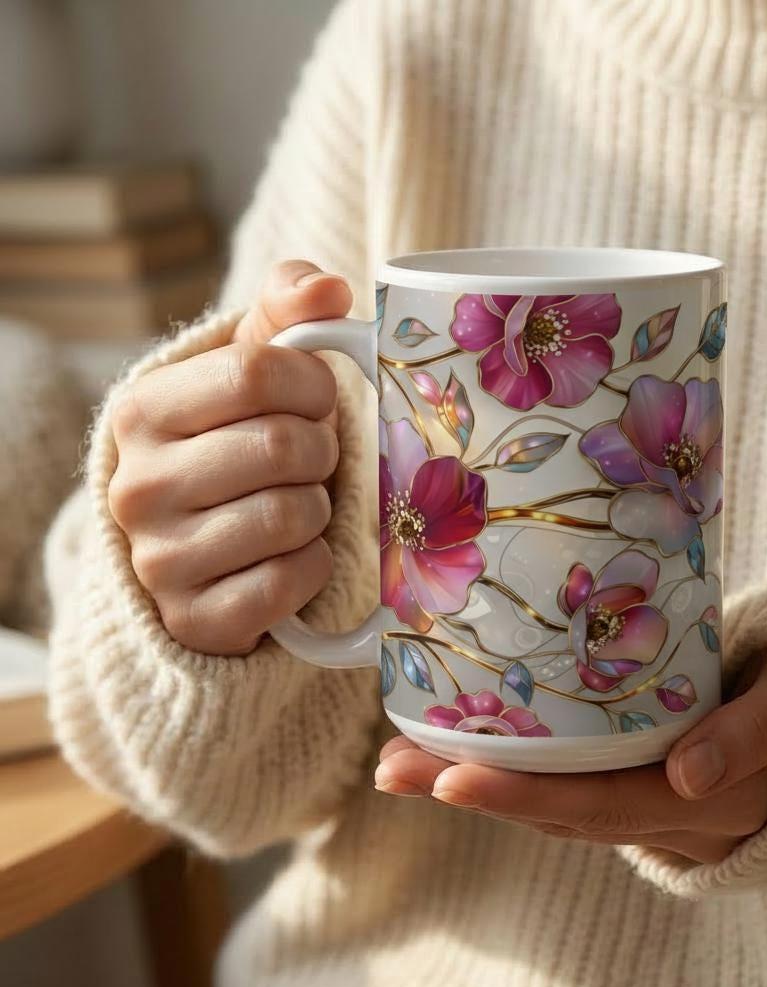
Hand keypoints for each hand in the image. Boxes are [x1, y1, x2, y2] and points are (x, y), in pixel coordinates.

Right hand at [108, 260, 352, 654]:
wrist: (202, 548)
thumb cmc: (238, 444)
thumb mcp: (250, 370)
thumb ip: (287, 313)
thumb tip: (331, 289)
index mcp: (143, 411)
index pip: (259, 372)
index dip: (312, 385)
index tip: (314, 401)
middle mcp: (137, 486)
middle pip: (284, 446)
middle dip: (320, 451)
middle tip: (309, 460)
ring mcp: (160, 560)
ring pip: (293, 516)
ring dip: (319, 509)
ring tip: (296, 504)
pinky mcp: (196, 619)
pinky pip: (292, 581)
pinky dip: (312, 565)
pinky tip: (290, 555)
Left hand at [375, 649, 766, 861]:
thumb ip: (753, 729)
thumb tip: (690, 773)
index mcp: (710, 798)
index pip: (600, 804)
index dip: (523, 794)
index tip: (450, 775)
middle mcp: (670, 816)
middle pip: (556, 813)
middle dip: (471, 792)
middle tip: (392, 768)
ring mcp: (654, 809)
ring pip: (554, 810)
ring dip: (476, 788)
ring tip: (401, 763)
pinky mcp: (642, 789)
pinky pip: (571, 796)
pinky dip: (513, 780)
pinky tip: (459, 756)